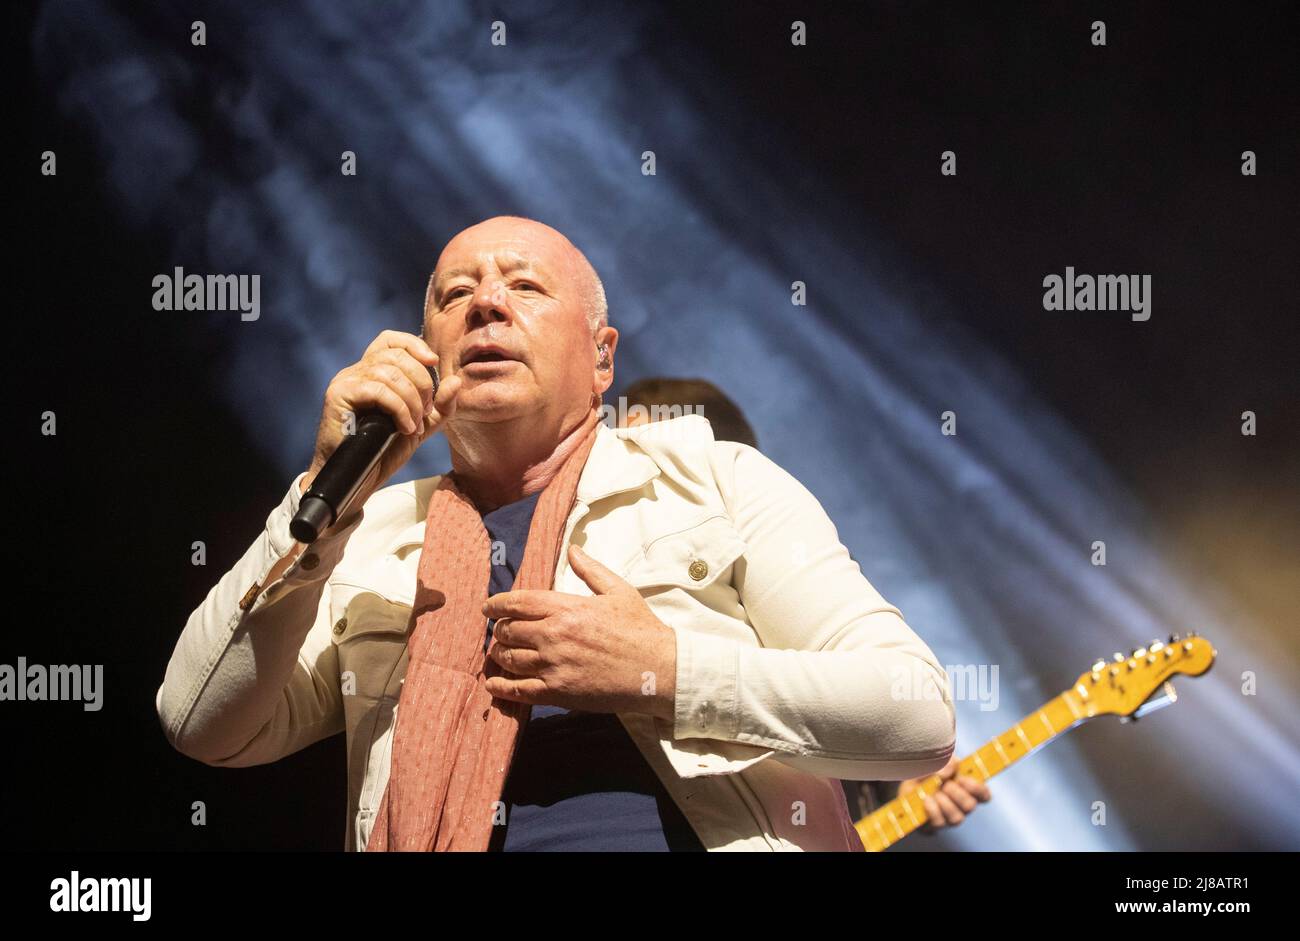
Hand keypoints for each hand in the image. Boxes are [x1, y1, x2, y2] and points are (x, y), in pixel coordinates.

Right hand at [302, 330, 462, 524]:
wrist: (358, 479)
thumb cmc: (384, 451)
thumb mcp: (422, 426)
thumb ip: (441, 406)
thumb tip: (455, 381)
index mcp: (373, 372)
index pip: (390, 340)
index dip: (413, 345)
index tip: (433, 362)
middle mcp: (357, 371)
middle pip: (395, 355)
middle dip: (421, 382)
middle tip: (426, 412)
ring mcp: (346, 381)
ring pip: (388, 373)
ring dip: (411, 400)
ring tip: (415, 425)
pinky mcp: (338, 395)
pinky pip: (377, 390)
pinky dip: (399, 409)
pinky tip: (404, 428)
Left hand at [482, 544, 677, 718]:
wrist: (658, 670)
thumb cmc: (641, 629)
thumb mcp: (618, 591)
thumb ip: (590, 570)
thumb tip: (573, 549)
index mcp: (566, 607)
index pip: (517, 602)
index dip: (497, 604)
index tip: (488, 608)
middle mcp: (553, 635)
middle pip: (507, 630)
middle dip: (499, 630)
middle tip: (499, 632)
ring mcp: (553, 665)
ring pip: (508, 658)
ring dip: (499, 655)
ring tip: (499, 654)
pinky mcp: (557, 692)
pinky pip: (517, 690)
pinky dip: (500, 687)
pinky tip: (494, 684)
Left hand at [899, 757, 990, 830]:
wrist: (905, 783)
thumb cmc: (927, 771)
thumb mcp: (936, 760)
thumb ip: (946, 762)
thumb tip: (949, 770)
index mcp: (966, 789)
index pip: (984, 795)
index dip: (978, 789)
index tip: (962, 779)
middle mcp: (961, 806)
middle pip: (970, 806)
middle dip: (957, 794)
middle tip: (945, 785)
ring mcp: (948, 817)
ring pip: (957, 818)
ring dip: (945, 803)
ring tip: (935, 793)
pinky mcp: (934, 825)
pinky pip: (939, 822)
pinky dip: (933, 809)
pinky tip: (927, 800)